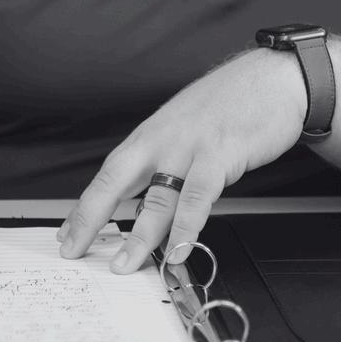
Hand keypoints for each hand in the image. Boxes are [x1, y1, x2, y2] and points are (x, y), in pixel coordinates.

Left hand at [58, 49, 305, 271]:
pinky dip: (186, 227)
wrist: (273, 77)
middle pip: (115, 181)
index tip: (67, 233)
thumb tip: (150, 199)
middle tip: (73, 249)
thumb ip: (166, 159)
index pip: (108, 174)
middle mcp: (163, 140)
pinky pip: (198, 197)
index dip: (85, 206)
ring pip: (157, 197)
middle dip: (90, 217)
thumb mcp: (186, 126)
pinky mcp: (221, 155)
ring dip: (140, 236)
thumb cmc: (232, 102)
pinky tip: (178, 249)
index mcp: (152, 136)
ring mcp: (190, 147)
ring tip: (126, 264)